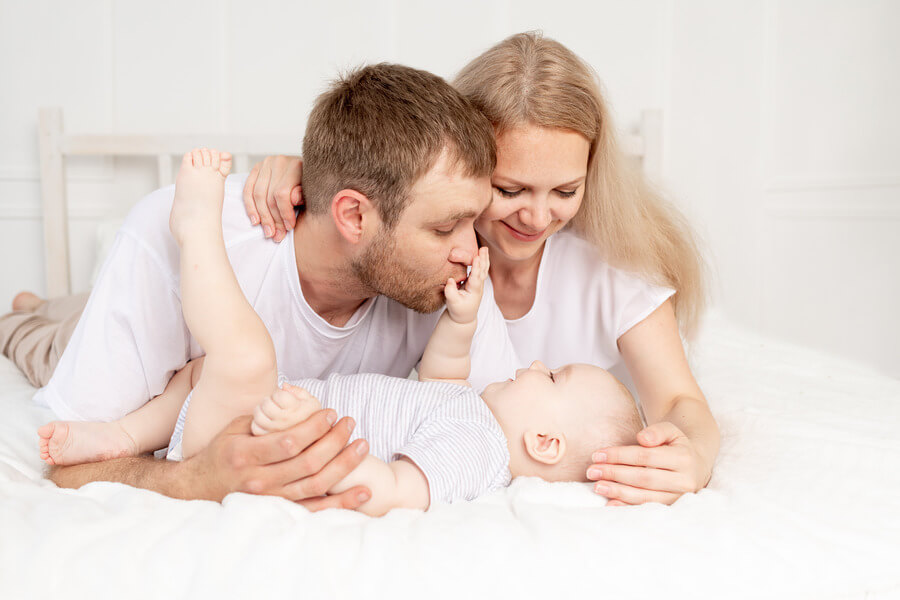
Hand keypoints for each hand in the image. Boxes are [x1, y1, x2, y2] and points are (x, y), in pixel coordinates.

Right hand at [180, 412, 370, 510]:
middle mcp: (258, 480)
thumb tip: (293, 397)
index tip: (332, 413)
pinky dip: (342, 502)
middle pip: (307, 463)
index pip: (288, 441)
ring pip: (316, 485)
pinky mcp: (280, 511)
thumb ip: (264, 417)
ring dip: (344, 466)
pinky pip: (316, 509)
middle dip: (334, 441)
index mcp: (246, 455)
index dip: (314, 427)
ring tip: (363, 447)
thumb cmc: (222, 452)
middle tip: (350, 424)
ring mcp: (271, 499)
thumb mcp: (235, 428)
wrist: (199, 489)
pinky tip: (363, 491)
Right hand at [242, 155, 303, 241]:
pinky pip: (248, 190)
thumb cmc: (311, 184)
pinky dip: (250, 207)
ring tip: (268, 232)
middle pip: (269, 196)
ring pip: (258, 195)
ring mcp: (266, 163)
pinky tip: (255, 220)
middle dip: (273, 219)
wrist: (305, 170)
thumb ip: (303, 195)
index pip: (283, 193)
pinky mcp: (256, 168)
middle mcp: (279, 161)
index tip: (289, 227)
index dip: (284, 213)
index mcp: (296, 164)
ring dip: (262, 217)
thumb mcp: (312, 190)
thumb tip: (293, 199)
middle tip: (277, 235)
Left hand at [250, 384, 322, 435]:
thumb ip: (297, 390)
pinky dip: (258, 423)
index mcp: (297, 410)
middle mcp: (286, 422)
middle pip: (266, 404)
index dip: (279, 393)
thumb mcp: (309, 399)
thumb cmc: (309, 415)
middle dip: (269, 400)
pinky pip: (255, 428)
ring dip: (261, 411)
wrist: (312, 437)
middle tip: (275, 404)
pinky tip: (267, 422)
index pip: (278, 395)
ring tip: (270, 412)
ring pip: (258, 416)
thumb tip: (284, 386)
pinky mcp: (268, 440)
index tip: (285, 398)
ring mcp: (276, 432)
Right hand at [443, 247, 488, 323]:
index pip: (476, 277)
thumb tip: (450, 280)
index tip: (477, 257)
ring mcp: (478, 285)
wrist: (464, 318)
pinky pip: (479, 271)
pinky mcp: (475, 283)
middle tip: (484, 248)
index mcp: (474, 291)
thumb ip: (451, 292)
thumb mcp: (452, 303)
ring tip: (484, 249)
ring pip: (483, 270)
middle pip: (483, 271)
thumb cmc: (458, 310)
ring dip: (484, 259)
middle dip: (484, 259)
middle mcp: (478, 287)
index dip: (477, 267)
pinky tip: (479, 255)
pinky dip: (481, 262)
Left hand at [586, 422, 712, 506]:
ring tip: (597, 486)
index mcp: (684, 458)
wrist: (696, 465)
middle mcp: (684, 481)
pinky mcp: (672, 508)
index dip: (619, 456)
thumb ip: (657, 431)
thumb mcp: (671, 431)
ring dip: (618, 492)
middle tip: (591, 471)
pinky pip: (647, 508)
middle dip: (615, 474)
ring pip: (645, 496)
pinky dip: (628, 506)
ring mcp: (679, 497)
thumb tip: (642, 438)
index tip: (597, 455)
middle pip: (643, 478)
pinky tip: (610, 503)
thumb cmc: (676, 445)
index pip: (645, 456)